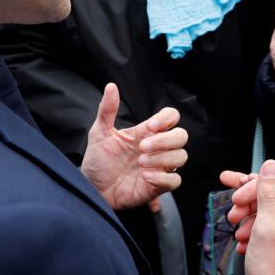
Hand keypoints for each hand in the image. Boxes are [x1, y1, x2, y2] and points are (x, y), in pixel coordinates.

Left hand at [81, 83, 187, 210]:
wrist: (92, 188)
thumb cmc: (98, 160)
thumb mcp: (99, 133)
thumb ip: (107, 110)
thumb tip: (111, 86)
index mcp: (146, 132)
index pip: (171, 117)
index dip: (167, 119)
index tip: (150, 126)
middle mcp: (157, 148)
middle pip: (181, 136)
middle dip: (165, 140)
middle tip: (143, 148)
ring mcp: (160, 166)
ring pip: (181, 157)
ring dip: (163, 159)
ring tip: (141, 163)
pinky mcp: (158, 186)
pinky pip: (175, 181)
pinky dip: (163, 178)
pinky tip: (146, 177)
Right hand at [220, 170, 274, 253]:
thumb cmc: (272, 269)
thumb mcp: (266, 225)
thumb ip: (268, 193)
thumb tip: (271, 164)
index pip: (271, 182)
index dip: (248, 186)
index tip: (233, 197)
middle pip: (267, 197)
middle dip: (245, 203)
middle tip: (231, 214)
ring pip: (265, 214)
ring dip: (247, 220)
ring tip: (237, 233)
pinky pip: (267, 230)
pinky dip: (252, 233)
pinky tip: (244, 244)